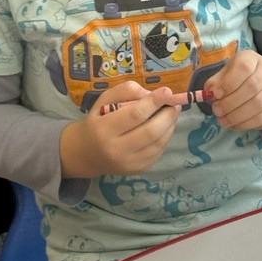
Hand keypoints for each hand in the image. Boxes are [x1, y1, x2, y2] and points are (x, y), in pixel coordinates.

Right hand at [59, 81, 179, 177]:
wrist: (87, 153)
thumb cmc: (97, 121)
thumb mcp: (104, 99)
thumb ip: (126, 91)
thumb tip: (150, 94)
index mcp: (104, 129)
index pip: (135, 115)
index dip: (154, 102)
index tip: (167, 91)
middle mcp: (116, 150)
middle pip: (151, 131)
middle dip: (168, 115)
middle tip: (174, 104)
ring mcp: (129, 163)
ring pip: (159, 143)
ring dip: (170, 125)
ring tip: (172, 113)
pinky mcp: (138, 169)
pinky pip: (158, 151)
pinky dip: (165, 137)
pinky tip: (164, 127)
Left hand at [206, 50, 261, 131]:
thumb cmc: (240, 80)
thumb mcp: (226, 75)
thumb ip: (216, 82)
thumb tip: (210, 92)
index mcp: (252, 59)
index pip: (244, 67)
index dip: (229, 82)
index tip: (216, 94)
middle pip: (252, 86)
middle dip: (230, 102)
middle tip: (216, 111)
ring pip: (258, 104)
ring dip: (237, 115)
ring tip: (222, 120)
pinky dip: (245, 124)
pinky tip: (234, 125)